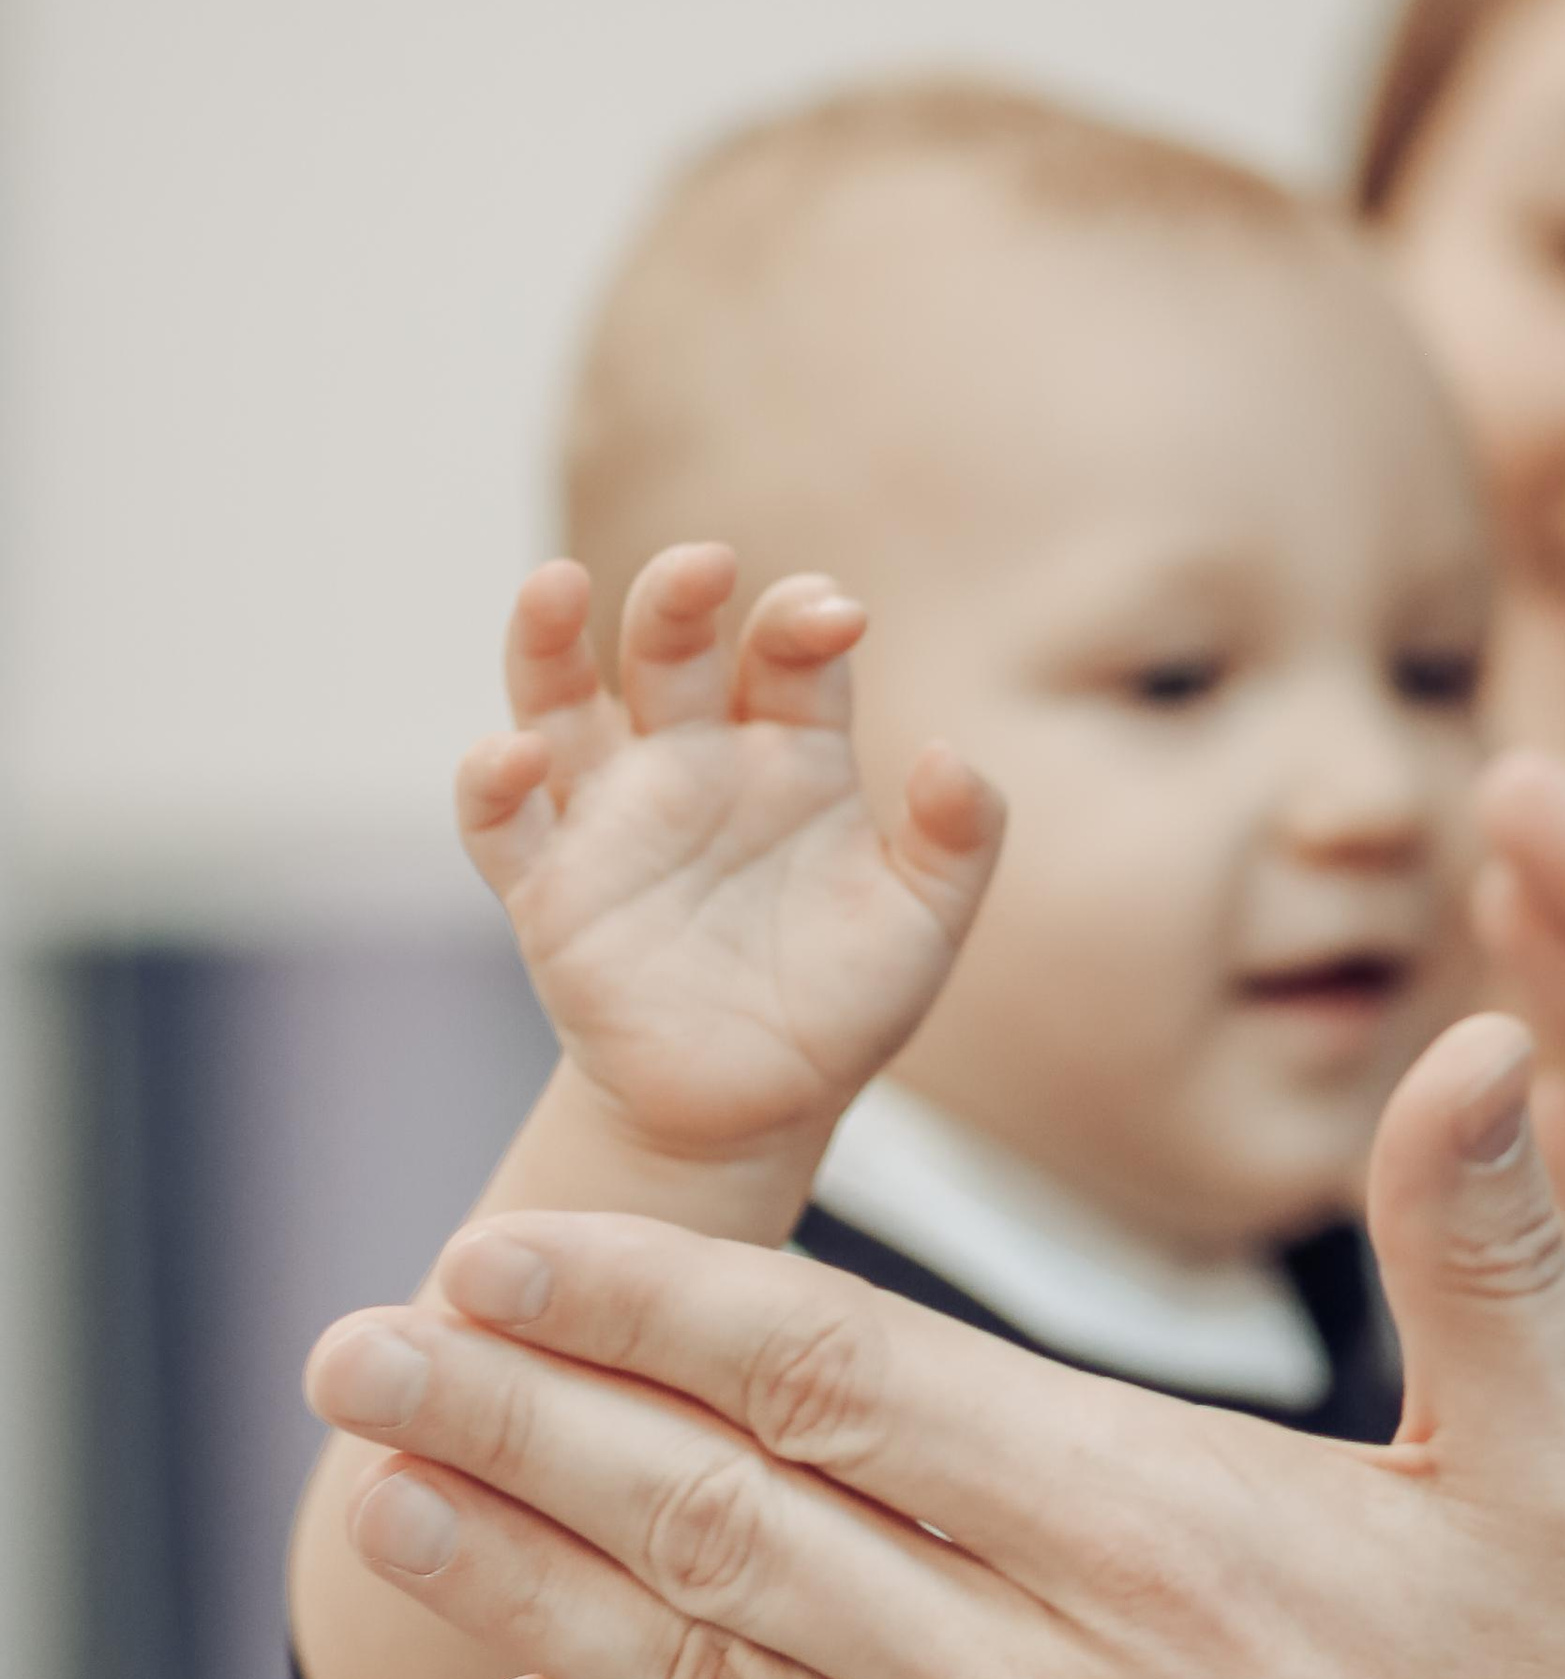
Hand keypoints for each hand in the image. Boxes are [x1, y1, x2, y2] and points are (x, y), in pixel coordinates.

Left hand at [304, 1016, 1564, 1678]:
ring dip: (521, 1587)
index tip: (500, 1254)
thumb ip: (1484, 1241)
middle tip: (353, 1350)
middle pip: (714, 1526)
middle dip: (513, 1425)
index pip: (836, 1384)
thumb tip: (1485, 1034)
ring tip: (381, 1507)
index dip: (645, 1312)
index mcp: (1154, 1533)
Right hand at [459, 548, 1001, 1176]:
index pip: (787, 651)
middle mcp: (694, 763)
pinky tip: (513, 756)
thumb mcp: (926, 922)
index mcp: (790, 752)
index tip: (838, 617)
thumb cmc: (844, 1004)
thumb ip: (961, 838)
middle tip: (705, 565)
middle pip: (670, 646)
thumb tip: (950, 756)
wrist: (758, 1113)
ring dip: (546, 639)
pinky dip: (491, 783)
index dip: (803, 618)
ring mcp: (616, 821)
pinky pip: (500, 825)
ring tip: (555, 585)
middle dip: (679, 594)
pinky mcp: (552, 892)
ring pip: (559, 703)